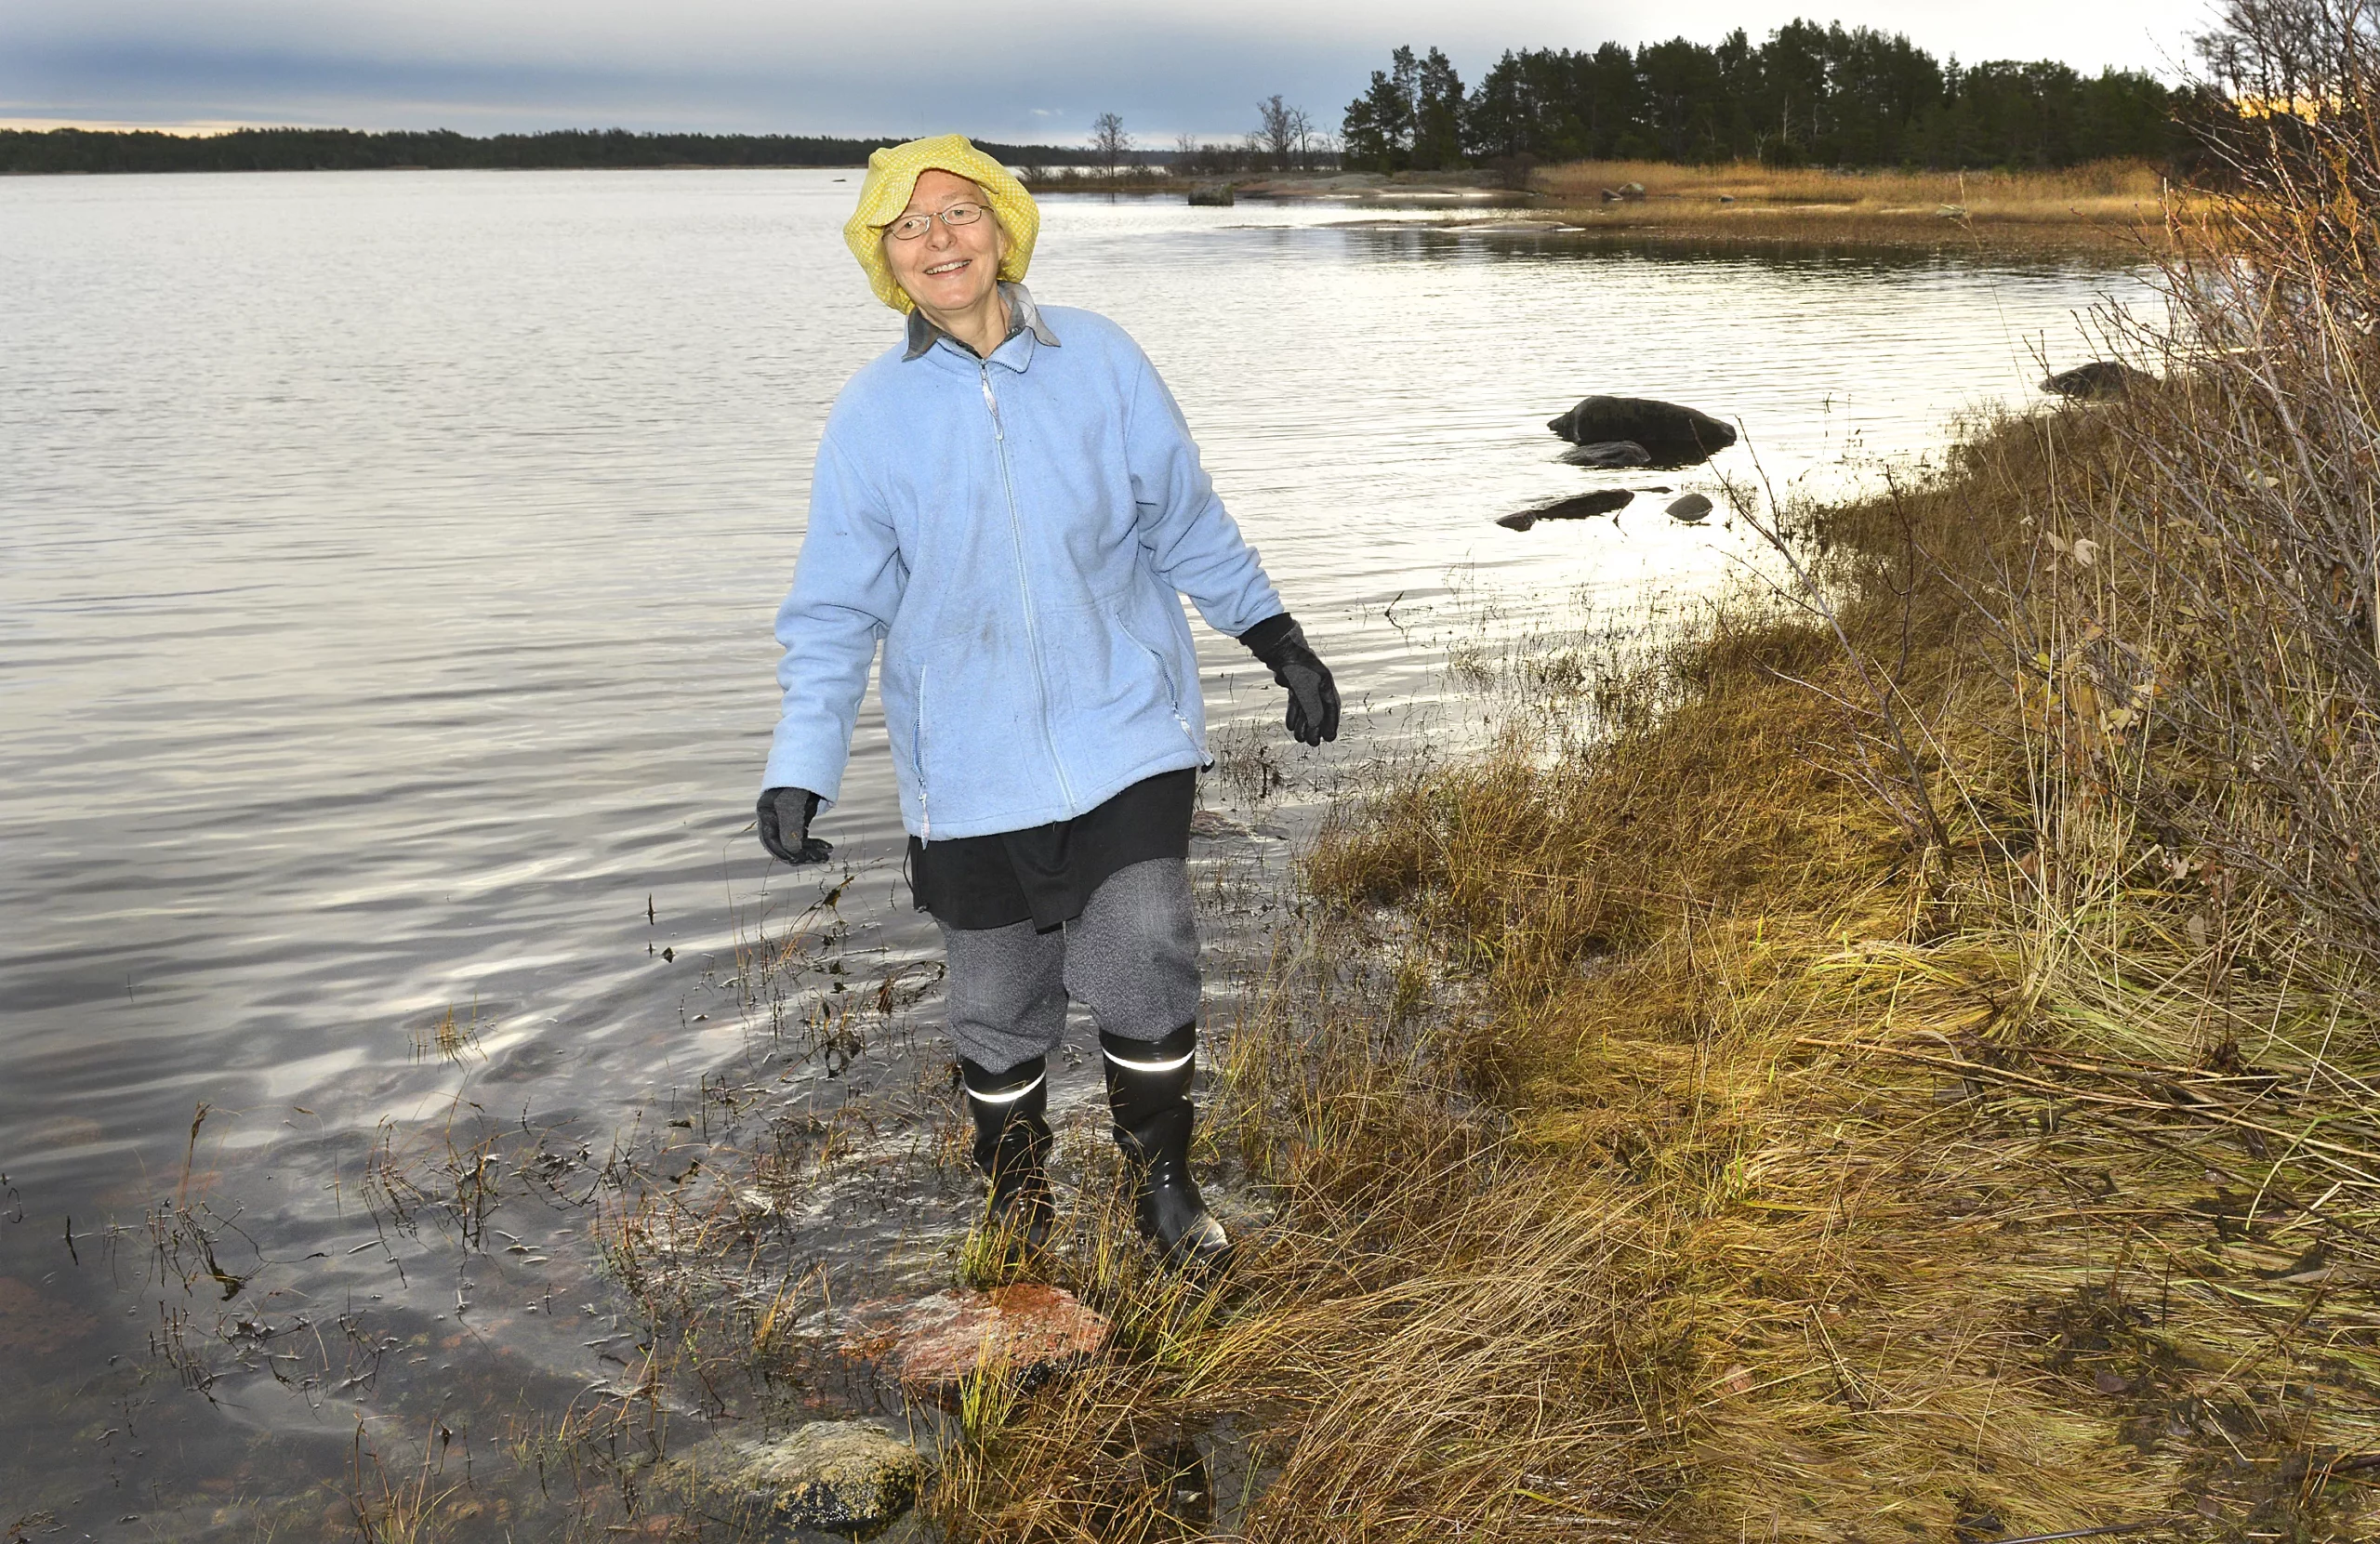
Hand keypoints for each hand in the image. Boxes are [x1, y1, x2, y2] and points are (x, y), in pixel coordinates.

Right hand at [756, 787, 832, 864]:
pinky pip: (805, 838)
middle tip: (819, 858)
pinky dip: (814, 845)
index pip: (770, 841)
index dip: (783, 853)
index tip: (800, 858)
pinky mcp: (800, 820)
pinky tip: (826, 848)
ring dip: (811, 852)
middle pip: (783, 845)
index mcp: (765, 814)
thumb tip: (793, 853)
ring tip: (827, 855)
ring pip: (796, 844)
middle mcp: (774, 819)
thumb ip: (790, 830)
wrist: (812, 764)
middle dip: (801, 854)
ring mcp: (787, 820)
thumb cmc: (799, 784)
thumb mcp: (792, 807)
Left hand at [1241, 617, 1340, 746]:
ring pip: (1306, 707)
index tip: (1329, 738)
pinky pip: (1296, 702)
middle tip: (1313, 743)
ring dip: (1303, 723)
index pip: (1331, 707)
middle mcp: (1317, 683)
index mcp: (1325, 683)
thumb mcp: (1305, 690)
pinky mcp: (1293, 682)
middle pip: (1318, 710)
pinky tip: (1290, 726)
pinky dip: (1294, 713)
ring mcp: (1305, 682)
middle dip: (1316, 727)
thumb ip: (1311, 708)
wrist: (1279, 649)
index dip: (1330, 723)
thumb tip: (1316, 725)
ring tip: (1299, 738)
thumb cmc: (1295, 667)